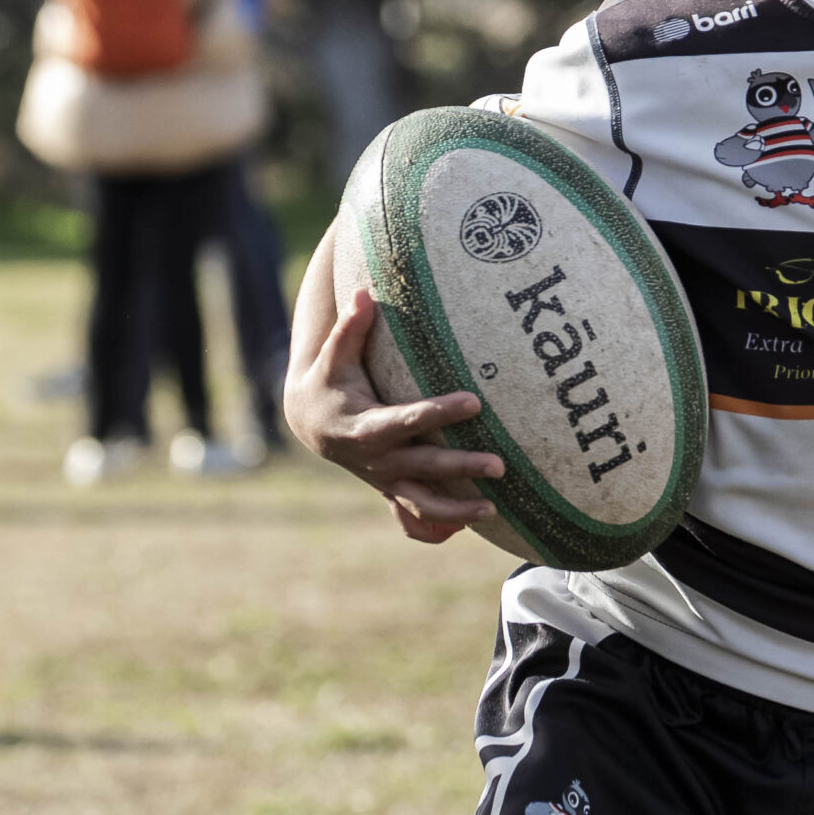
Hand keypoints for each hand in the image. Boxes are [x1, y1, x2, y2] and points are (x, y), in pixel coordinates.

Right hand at [285, 285, 503, 541]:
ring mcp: (387, 479)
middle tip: (501, 465)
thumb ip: (350, 329)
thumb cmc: (329, 382)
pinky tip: (481, 520)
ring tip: (494, 510)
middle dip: (461, 467)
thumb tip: (363, 293)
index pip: (407, 421)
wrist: (312, 425)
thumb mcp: (334, 358)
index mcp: (365, 426)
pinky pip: (421, 513)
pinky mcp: (394, 489)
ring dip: (458, 509)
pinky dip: (447, 521)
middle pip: (424, 466)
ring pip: (423, 502)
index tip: (474, 401)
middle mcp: (378, 459)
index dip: (440, 413)